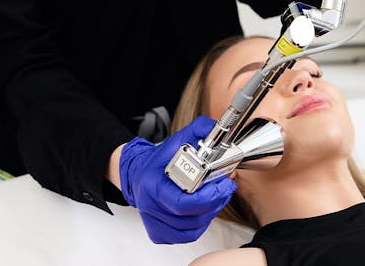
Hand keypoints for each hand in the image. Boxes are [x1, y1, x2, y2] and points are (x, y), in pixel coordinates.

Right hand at [119, 116, 235, 243]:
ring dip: (210, 214)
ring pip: (191, 230)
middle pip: (190, 218)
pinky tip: (204, 210)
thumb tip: (217, 127)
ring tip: (217, 197)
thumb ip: (199, 129)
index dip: (208, 197)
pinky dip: (199, 225)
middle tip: (226, 188)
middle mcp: (149, 207)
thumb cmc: (160, 159)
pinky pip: (185, 236)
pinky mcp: (158, 233)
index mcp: (152, 185)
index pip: (183, 203)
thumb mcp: (178, 138)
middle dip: (214, 203)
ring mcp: (152, 223)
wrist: (138, 173)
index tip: (224, 184)